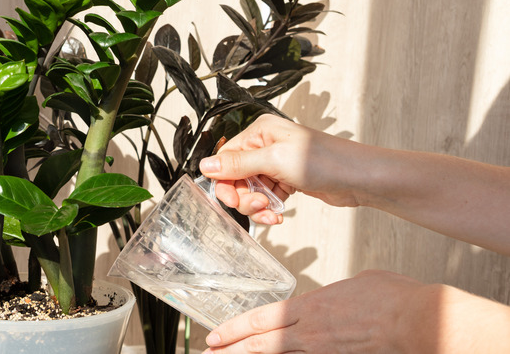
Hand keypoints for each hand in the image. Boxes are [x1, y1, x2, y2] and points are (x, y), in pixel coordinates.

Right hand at [199, 114, 364, 223]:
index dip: (225, 182)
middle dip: (243, 196)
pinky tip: (279, 215)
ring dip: (257, 206)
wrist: (360, 178)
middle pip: (235, 176)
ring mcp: (276, 164)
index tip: (233, 200)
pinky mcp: (286, 180)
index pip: (226, 158)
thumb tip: (205, 165)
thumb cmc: (325, 161)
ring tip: (273, 213)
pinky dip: (269, 209)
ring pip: (250, 190)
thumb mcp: (275, 160)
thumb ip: (238, 164)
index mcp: (260, 131)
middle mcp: (265, 145)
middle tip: (259, 206)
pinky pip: (265, 197)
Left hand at [203, 270, 426, 353]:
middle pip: (261, 343)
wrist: (419, 321)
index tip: (216, 335)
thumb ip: (333, 297)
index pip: (261, 319)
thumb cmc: (393, 298)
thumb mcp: (355, 284)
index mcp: (311, 306)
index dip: (235, 329)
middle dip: (233, 349)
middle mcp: (311, 332)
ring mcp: (324, 350)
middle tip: (211, 352)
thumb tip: (331, 304)